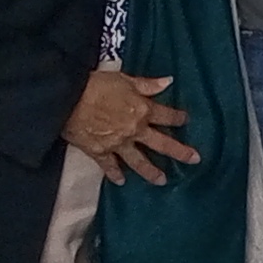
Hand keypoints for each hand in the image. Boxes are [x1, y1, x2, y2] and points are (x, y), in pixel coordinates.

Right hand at [65, 67, 198, 185]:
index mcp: (143, 110)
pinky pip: (110, 167)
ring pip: (139, 162)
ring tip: (162, 181)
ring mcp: (118, 144)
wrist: (67, 99)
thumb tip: (169, 81)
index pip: (167, 115)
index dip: (178, 117)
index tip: (185, 120)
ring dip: (151, 172)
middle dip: (180, 151)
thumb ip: (147, 84)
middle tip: (195, 159)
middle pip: (162, 143)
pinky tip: (121, 182)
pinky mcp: (100, 153)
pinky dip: (115, 174)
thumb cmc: (96, 85)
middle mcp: (135, 130)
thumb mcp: (124, 79)